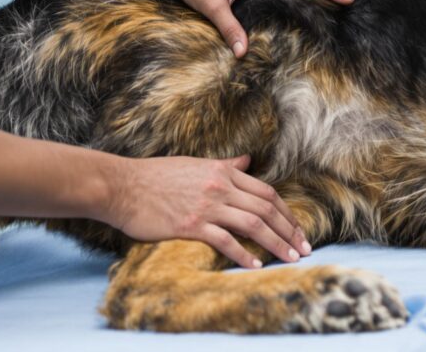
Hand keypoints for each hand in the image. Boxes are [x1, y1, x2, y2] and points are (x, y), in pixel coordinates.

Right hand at [103, 154, 310, 268]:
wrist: (123, 186)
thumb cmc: (155, 176)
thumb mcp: (195, 163)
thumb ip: (224, 166)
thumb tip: (247, 160)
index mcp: (222, 172)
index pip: (266, 192)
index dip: (286, 212)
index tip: (296, 228)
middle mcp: (220, 187)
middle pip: (266, 209)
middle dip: (289, 230)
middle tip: (303, 247)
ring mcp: (206, 206)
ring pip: (253, 224)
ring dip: (275, 243)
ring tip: (289, 258)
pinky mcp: (191, 225)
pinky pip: (225, 240)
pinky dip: (243, 254)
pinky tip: (255, 265)